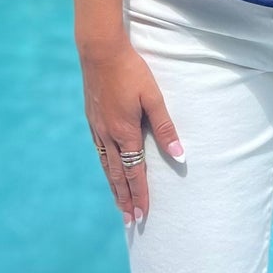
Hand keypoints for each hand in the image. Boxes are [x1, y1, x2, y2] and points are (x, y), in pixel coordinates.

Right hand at [79, 35, 183, 230]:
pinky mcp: (92, 119)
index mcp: (125, 132)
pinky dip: (105, 168)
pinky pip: (99, 151)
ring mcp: (97, 127)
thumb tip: (180, 154)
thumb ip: (166, 127)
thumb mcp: (154, 97)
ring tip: (119, 205)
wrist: (99, 50)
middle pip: (118, 175)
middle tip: (131, 221)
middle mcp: (108, 135)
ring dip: (114, 188)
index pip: (135, 172)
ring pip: (106, 166)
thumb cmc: (131, 70)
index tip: (144, 214)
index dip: (140, 194)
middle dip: (125, 199)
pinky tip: (107, 171)